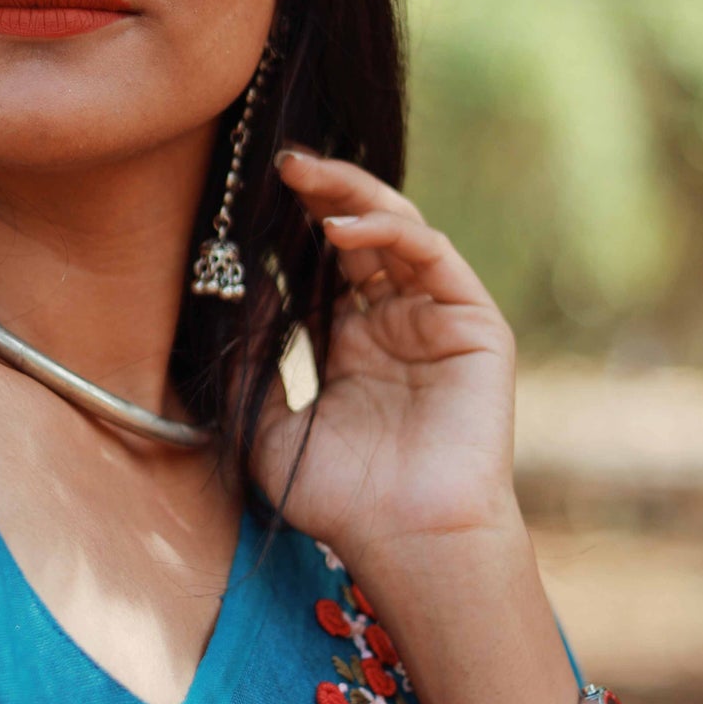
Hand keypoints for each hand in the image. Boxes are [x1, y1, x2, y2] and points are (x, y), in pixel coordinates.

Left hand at [251, 144, 522, 596]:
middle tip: (275, 163)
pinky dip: (387, 232)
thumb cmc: (338, 498)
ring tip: (300, 174)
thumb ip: (250, 357)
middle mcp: (395, 321)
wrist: (405, 540)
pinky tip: (338, 230)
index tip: (242, 196)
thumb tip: (228, 291)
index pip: (320, 262)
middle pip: (357, 233)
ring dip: (349, 195)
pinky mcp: (474, 323)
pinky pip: (431, 255)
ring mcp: (436, 318)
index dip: (287, 225)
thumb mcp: (266, 422)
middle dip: (319, 192)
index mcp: (351, 341)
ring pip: (396, 229)